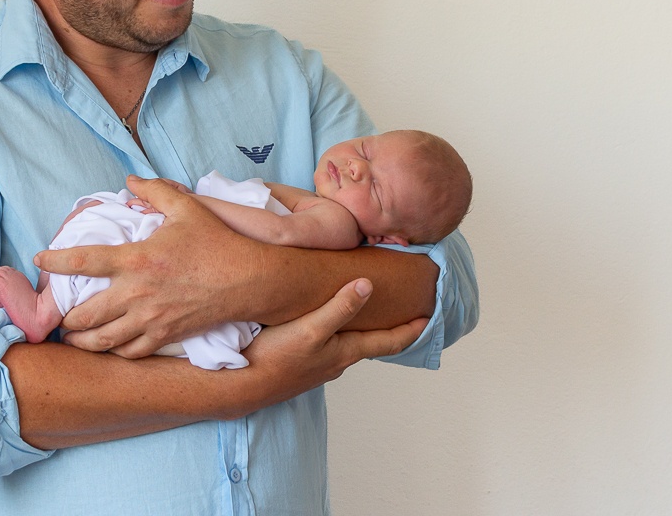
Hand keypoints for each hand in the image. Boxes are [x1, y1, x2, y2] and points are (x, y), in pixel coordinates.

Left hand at [34, 175, 258, 357]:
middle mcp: (138, 293)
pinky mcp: (165, 336)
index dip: (55, 260)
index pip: (83, 260)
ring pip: (102, 340)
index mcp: (137, 258)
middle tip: (58, 314)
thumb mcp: (187, 208)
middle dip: (65, 318)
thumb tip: (130, 179)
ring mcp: (151, 319)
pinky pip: (129, 352)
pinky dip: (114, 351)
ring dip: (81, 341)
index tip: (40, 259)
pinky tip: (109, 345)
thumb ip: (155, 191)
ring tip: (73, 337)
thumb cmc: (217, 242)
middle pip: (85, 314)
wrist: (249, 280)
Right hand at [237, 279, 428, 410]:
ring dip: (361, 329)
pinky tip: (324, 322)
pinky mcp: (299, 363)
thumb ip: (339, 308)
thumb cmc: (275, 358)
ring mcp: (317, 365)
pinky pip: (326, 344)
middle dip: (388, 328)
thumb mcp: (310, 329)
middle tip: (402, 311)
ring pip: (347, 343)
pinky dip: (336, 331)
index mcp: (345, 352)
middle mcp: (336, 361)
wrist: (242, 386)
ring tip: (366, 310)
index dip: (410, 330)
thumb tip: (368, 286)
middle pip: (370, 342)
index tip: (430, 317)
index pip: (388, 341)